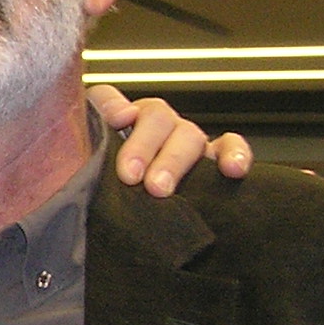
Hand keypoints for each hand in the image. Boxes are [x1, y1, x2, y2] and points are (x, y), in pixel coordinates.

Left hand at [89, 85, 254, 196]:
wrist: (142, 224)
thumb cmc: (109, 190)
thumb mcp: (88, 165)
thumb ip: (87, 139)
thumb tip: (119, 117)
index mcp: (119, 121)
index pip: (111, 100)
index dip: (113, 106)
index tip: (119, 120)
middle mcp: (154, 125)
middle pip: (155, 117)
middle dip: (143, 146)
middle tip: (131, 176)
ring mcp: (186, 140)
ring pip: (188, 135)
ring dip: (174, 159)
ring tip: (159, 188)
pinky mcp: (216, 159)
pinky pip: (231, 147)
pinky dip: (236, 153)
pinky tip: (232, 169)